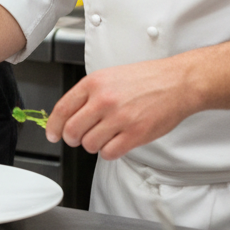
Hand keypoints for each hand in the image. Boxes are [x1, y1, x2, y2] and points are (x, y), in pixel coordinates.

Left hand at [45, 58, 193, 159]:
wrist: (176, 82)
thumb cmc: (145, 79)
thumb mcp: (109, 76)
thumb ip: (89, 94)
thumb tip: (70, 114)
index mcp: (94, 83)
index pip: (62, 109)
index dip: (53, 126)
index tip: (53, 134)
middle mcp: (103, 100)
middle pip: (72, 130)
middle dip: (72, 139)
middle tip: (78, 138)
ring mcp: (119, 118)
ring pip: (89, 144)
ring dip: (93, 145)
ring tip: (103, 137)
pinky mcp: (135, 134)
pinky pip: (109, 153)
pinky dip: (109, 152)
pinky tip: (115, 143)